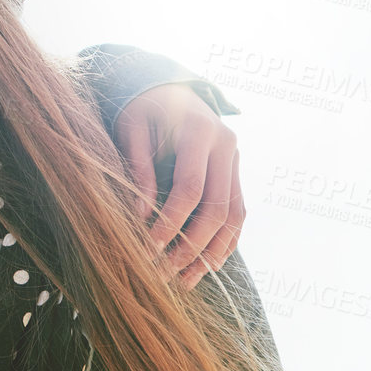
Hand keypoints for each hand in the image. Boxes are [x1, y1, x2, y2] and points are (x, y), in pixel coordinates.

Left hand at [113, 84, 245, 288]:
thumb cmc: (143, 109)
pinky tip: (206, 267)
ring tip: (186, 281)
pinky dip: (225, 243)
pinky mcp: (235, 174)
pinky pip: (238, 214)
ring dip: (211, 253)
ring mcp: (236, 161)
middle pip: (217, 208)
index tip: (149, 248)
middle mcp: (227, 146)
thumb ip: (138, 167)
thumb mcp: (131, 128)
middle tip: (164, 272)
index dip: (171, 222)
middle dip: (191, 245)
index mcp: (200, 131)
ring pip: (234, 216)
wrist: (169, 89)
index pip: (190, 188)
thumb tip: (141, 215)